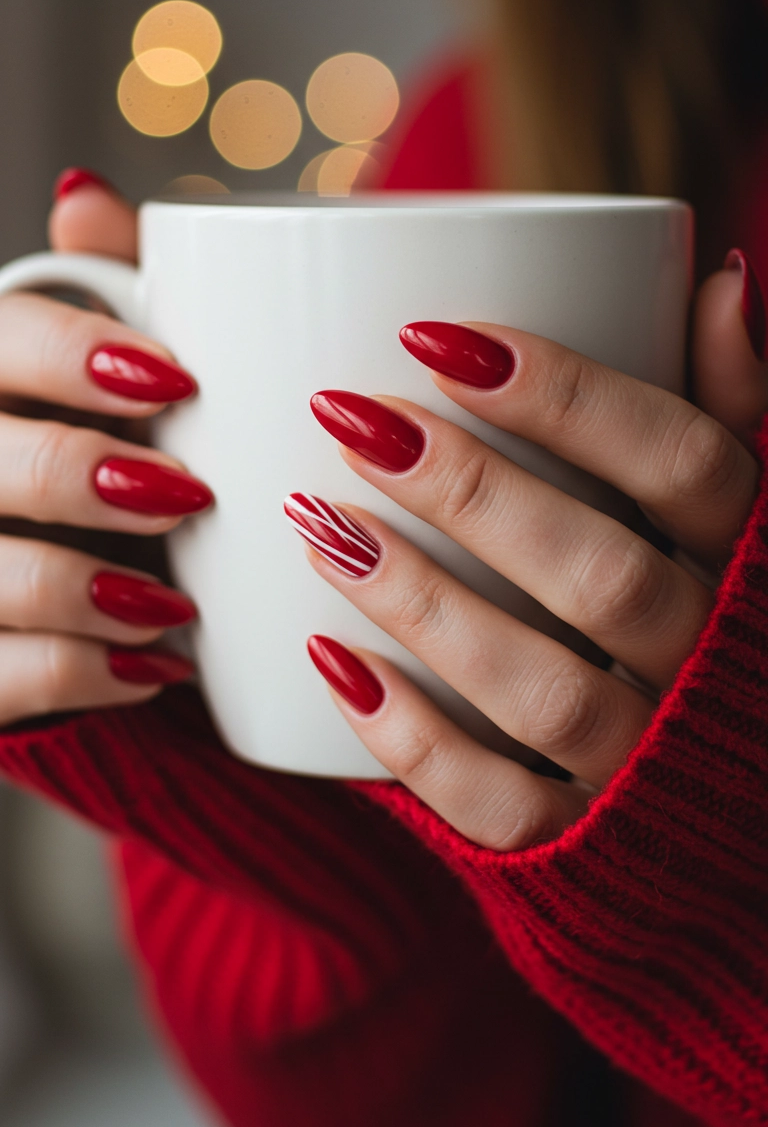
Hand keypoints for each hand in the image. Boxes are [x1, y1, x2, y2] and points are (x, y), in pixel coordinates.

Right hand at [0, 170, 210, 722]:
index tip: (174, 378)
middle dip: (79, 476)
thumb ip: (91, 290)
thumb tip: (84, 197)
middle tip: (182, 495)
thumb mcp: (85, 367)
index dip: (70, 355)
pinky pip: (1, 679)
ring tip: (177, 602)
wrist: (51, 573)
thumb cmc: (76, 450)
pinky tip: (155, 667)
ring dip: (86, 594)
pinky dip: (83, 675)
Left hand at [295, 255, 767, 849]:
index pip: (690, 466)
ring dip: (426, 607)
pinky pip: (506, 809)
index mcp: (756, 563)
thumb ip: (728, 408)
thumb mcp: (737, 511)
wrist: (727, 796)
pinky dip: (415, 744)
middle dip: (472, 493)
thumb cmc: (711, 605)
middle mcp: (714, 662)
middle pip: (605, 575)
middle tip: (353, 422)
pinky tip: (331, 664)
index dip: (571, 399)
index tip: (435, 339)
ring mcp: (654, 762)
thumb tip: (716, 282)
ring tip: (323, 528)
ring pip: (547, 694)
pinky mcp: (588, 845)